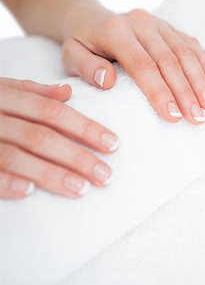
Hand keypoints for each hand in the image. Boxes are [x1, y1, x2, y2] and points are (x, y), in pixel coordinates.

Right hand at [0, 77, 118, 198]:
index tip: (114, 144)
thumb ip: (30, 92)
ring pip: (16, 154)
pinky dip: (4, 181)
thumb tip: (68, 93)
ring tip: (81, 189)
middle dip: (77, 156)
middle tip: (106, 176)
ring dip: (50, 173)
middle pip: (40, 135)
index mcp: (2, 95)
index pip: (52, 112)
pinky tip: (28, 192)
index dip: (85, 127)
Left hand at [61, 6, 204, 124]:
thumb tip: (109, 81)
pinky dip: (203, 60)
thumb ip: (87, 68)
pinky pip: (190, 42)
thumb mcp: (71, 55)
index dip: (160, 92)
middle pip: (169, 61)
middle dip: (185, 92)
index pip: (142, 65)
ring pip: (184, 52)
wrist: (91, 20)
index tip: (172, 116)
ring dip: (199, 80)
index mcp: (116, 31)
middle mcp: (141, 24)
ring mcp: (158, 24)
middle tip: (197, 117)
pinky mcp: (169, 27)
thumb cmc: (83, 44)